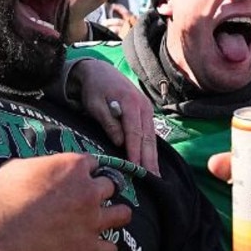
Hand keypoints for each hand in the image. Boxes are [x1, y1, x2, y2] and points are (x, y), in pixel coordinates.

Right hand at [0, 152, 131, 250]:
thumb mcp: (17, 168)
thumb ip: (41, 167)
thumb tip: (43, 171)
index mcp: (73, 167)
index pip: (93, 163)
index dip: (85, 173)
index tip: (77, 181)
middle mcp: (89, 191)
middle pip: (112, 186)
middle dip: (100, 193)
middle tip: (86, 203)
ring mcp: (92, 220)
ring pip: (123, 215)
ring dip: (114, 218)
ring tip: (103, 224)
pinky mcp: (89, 249)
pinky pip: (111, 250)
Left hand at [70, 58, 159, 174]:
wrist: (100, 72)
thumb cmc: (95, 89)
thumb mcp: (95, 105)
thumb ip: (108, 122)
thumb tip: (120, 142)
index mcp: (131, 103)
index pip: (135, 133)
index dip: (135, 152)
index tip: (136, 168)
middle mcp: (144, 106)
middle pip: (148, 137)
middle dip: (149, 159)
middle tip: (152, 178)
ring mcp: (147, 109)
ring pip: (152, 137)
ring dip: (153, 157)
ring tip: (156, 175)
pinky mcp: (146, 113)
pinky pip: (150, 133)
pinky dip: (152, 148)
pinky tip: (153, 161)